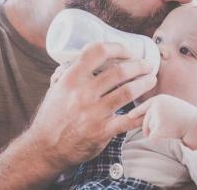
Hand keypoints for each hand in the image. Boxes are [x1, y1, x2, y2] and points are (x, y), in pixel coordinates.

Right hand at [26, 42, 156, 167]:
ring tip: (151, 80)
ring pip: (127, 92)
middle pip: (118, 71)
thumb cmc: (51, 116)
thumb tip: (76, 58)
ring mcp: (93, 112)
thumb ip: (66, 73)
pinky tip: (151, 108)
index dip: (117, 48)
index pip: (97, 52)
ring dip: (144, 83)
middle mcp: (82, 93)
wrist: (45, 148)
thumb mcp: (55, 89)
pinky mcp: (102, 131)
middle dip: (138, 65)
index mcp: (70, 78)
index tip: (128, 51)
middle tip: (146, 65)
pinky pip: (129, 120)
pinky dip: (143, 113)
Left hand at [128, 94, 196, 148]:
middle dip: (150, 129)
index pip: (144, 106)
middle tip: (166, 131)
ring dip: (158, 134)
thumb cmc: (188, 117)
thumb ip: (159, 109)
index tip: (129, 116)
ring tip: (173, 130)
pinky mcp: (159, 127)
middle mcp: (156, 105)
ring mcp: (157, 116)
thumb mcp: (172, 106)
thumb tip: (144, 118)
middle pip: (146, 121)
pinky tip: (167, 137)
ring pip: (149, 130)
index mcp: (159, 99)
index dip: (136, 112)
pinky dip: (157, 140)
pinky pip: (152, 138)